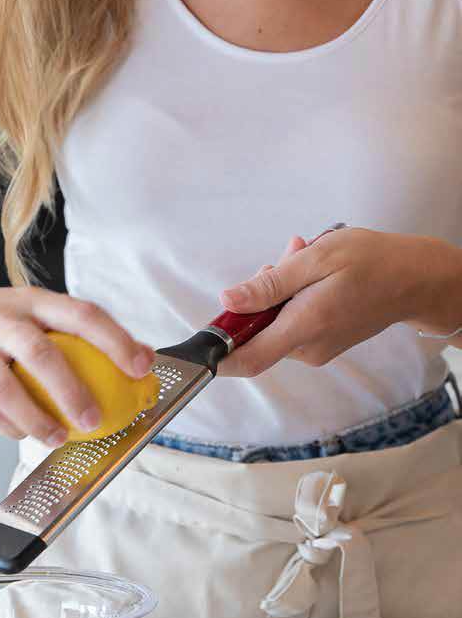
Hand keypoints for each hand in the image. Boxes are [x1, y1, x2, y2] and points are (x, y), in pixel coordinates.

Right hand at [0, 284, 153, 444]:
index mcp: (31, 301)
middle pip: (41, 353)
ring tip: (59, 437)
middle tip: (96, 418)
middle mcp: (2, 320)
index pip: (81, 314)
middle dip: (72, 390)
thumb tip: (139, 357)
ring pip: (7, 389)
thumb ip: (76, 331)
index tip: (141, 365)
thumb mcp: (30, 311)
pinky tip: (27, 434)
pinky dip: (10, 427)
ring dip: (37, 419)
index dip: (114, 340)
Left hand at [215, 228, 458, 376]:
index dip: (218, 356)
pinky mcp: (322, 343)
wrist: (416, 279)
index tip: (200, 344)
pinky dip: (295, 299)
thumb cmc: (373, 262)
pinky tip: (314, 275)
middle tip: (285, 257)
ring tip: (305, 258)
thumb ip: (270, 284)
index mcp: (303, 328)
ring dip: (280, 291)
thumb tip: (229, 301)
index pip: (247, 359)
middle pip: (259, 332)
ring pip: (275, 324)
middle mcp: (307, 348)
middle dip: (260, 296)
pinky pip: (293, 323)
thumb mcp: (317, 259)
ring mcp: (316, 349)